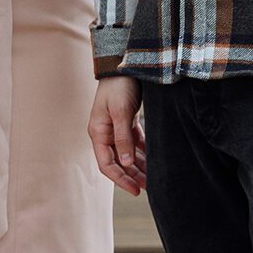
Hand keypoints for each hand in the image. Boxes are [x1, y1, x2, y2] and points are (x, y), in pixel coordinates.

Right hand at [88, 77, 146, 195]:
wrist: (124, 61)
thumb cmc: (119, 85)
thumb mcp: (121, 111)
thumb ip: (122, 137)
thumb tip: (125, 163)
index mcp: (98, 132)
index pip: (107, 164)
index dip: (121, 179)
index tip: (136, 191)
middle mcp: (105, 132)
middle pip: (118, 161)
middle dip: (132, 175)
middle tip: (149, 187)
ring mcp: (115, 126)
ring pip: (127, 152)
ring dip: (139, 165)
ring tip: (154, 176)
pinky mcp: (126, 119)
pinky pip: (134, 141)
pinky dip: (142, 151)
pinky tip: (153, 158)